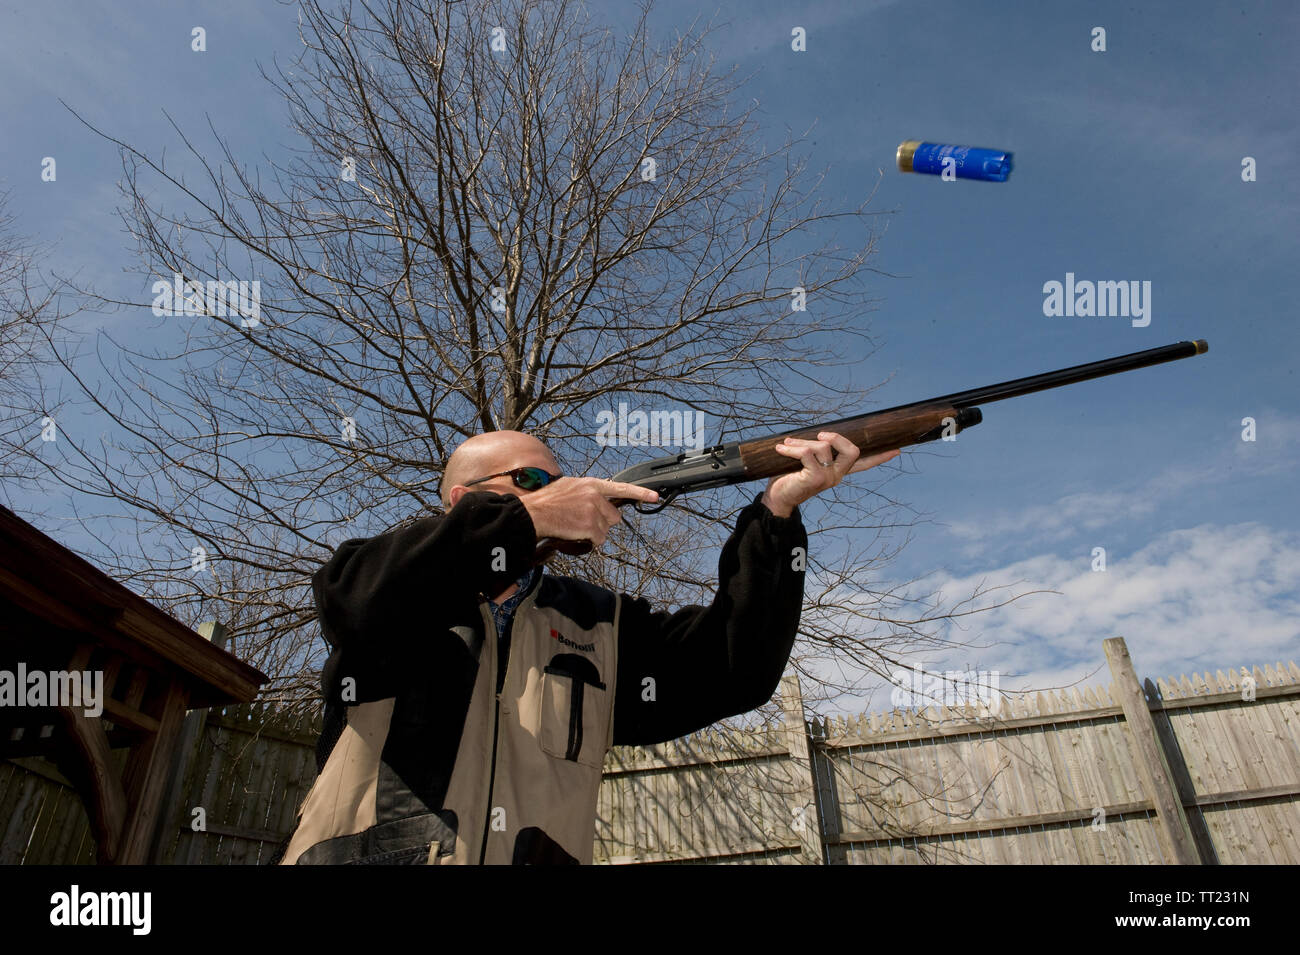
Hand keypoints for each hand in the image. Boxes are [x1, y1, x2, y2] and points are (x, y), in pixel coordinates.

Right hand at [519, 477, 658, 547]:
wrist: (534, 513)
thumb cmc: (546, 502)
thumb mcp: (568, 487)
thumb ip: (586, 492)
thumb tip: (595, 500)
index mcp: (591, 484)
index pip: (620, 488)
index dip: (640, 493)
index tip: (655, 496)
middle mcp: (595, 496)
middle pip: (614, 516)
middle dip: (603, 522)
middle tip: (584, 521)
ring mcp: (594, 511)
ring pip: (605, 530)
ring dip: (593, 532)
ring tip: (574, 525)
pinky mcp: (591, 526)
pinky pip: (598, 540)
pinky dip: (588, 541)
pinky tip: (574, 532)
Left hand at [761, 432, 899, 517]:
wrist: (776, 498)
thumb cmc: (788, 476)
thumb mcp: (805, 460)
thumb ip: (815, 449)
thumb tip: (817, 434)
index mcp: (838, 471)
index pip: (864, 464)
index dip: (880, 457)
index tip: (896, 450)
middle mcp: (837, 476)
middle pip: (852, 451)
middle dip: (836, 437)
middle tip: (820, 435)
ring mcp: (828, 478)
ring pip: (823, 447)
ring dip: (801, 441)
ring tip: (787, 445)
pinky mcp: (816, 479)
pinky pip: (807, 453)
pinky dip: (792, 448)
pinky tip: (780, 449)